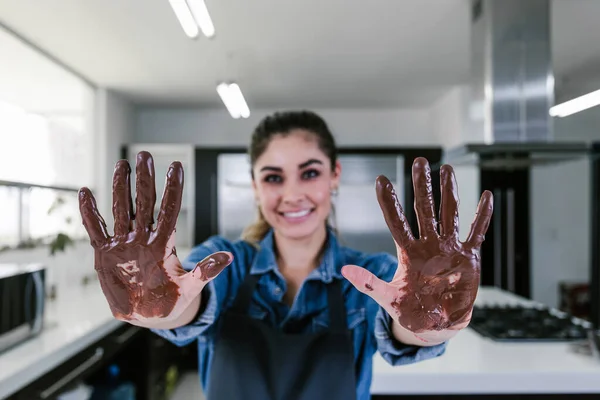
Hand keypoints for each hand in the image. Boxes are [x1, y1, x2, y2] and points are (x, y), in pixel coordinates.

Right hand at [79, 151, 232, 326]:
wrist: (148, 315)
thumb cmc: (172, 299)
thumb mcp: (191, 286)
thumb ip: (206, 271)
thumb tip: (229, 258)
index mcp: (164, 244)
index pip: (169, 210)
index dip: (172, 188)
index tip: (176, 166)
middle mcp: (144, 238)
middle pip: (144, 203)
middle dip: (145, 180)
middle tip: (145, 155)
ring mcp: (124, 243)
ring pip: (121, 210)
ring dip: (120, 188)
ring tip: (121, 165)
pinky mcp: (106, 253)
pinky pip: (96, 230)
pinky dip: (90, 213)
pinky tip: (86, 192)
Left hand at [342, 157, 492, 341]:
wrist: (437, 325)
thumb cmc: (412, 311)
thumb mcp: (387, 298)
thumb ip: (369, 284)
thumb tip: (344, 271)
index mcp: (408, 252)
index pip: (396, 222)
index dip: (389, 202)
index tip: (381, 180)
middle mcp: (428, 244)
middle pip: (424, 209)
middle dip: (422, 186)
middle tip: (419, 162)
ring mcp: (449, 248)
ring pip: (449, 214)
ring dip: (449, 192)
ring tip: (447, 169)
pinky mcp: (468, 257)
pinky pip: (476, 232)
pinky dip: (482, 216)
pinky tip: (486, 197)